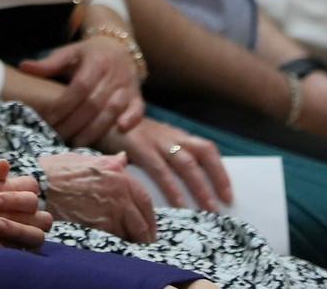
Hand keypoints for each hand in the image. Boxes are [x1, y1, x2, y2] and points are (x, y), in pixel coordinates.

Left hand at [20, 35, 146, 146]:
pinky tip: (120, 130)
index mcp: (95, 61)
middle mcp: (113, 73)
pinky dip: (132, 119)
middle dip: (75, 123)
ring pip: (113, 110)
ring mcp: (127, 85)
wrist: (118, 46)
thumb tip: (23, 66)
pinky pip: (138, 109)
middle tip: (58, 137)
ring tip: (77, 142)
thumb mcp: (69, 52)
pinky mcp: (137, 94)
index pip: (79, 87)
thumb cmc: (89, 53)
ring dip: (95, 129)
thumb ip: (49, 63)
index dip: (63, 105)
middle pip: (94, 103)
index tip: (48, 119)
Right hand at [37, 151, 156, 242]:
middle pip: (144, 214)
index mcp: (116, 171)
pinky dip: (121, 244)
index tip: (146, 222)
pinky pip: (118, 237)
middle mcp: (120, 188)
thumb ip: (108, 161)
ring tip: (135, 247)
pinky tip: (118, 248)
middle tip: (146, 239)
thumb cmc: (54, 173)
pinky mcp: (102, 224)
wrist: (38, 188)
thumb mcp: (82, 159)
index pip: (143, 196)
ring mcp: (113, 207)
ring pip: (135, 229)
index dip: (147, 212)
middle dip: (147, 229)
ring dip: (137, 239)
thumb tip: (123, 157)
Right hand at [99, 117, 232, 212]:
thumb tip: (188, 184)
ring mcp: (155, 140)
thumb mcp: (152, 143)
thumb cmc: (127, 137)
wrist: (98, 117)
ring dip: (200, 187)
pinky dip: (171, 188)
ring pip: (186, 163)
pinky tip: (178, 204)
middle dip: (216, 180)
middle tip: (224, 205)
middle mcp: (170, 135)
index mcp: (176, 136)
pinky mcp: (138, 146)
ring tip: (208, 209)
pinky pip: (159, 169)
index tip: (228, 194)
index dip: (220, 171)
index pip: (207, 149)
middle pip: (202, 153)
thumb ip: (167, 157)